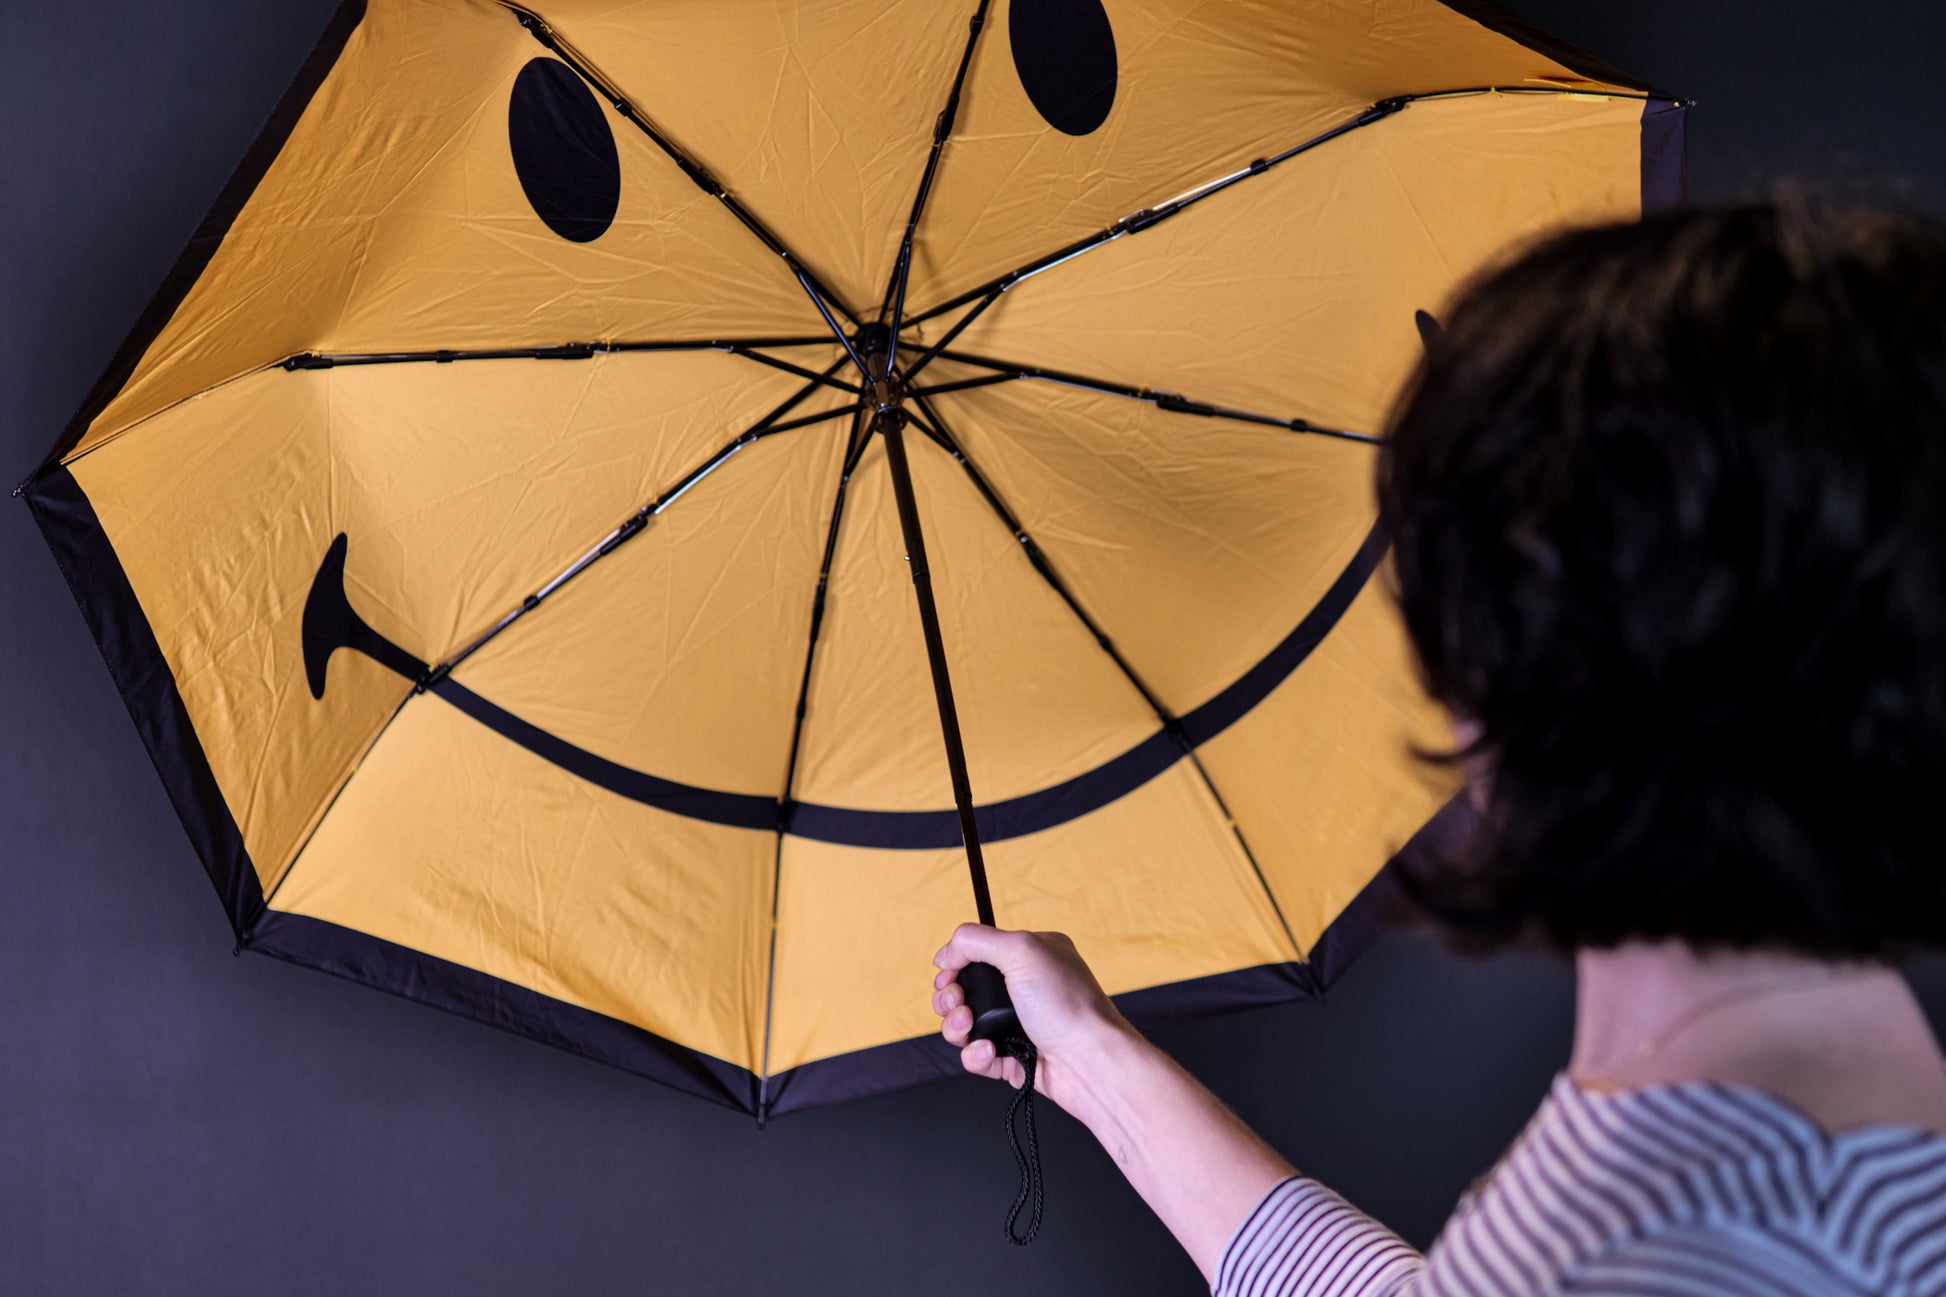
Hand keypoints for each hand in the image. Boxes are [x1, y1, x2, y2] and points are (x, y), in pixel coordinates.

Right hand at [931, 924, 1132, 1111]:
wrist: (1089, 1063)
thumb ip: (976, 940)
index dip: (956, 963)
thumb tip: (946, 951)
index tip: (947, 973)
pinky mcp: (1014, 1057)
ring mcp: (1019, 1024)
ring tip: (968, 1027)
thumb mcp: (1021, 950)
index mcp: (1032, 955)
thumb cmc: (1067, 1006)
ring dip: (956, 1026)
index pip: (979, 951)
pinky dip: (975, 1055)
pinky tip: (988, 1052)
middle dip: (951, 997)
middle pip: (966, 989)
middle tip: (957, 1001)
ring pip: (966, 1024)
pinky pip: (978, 1055)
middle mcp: (1026, 987)